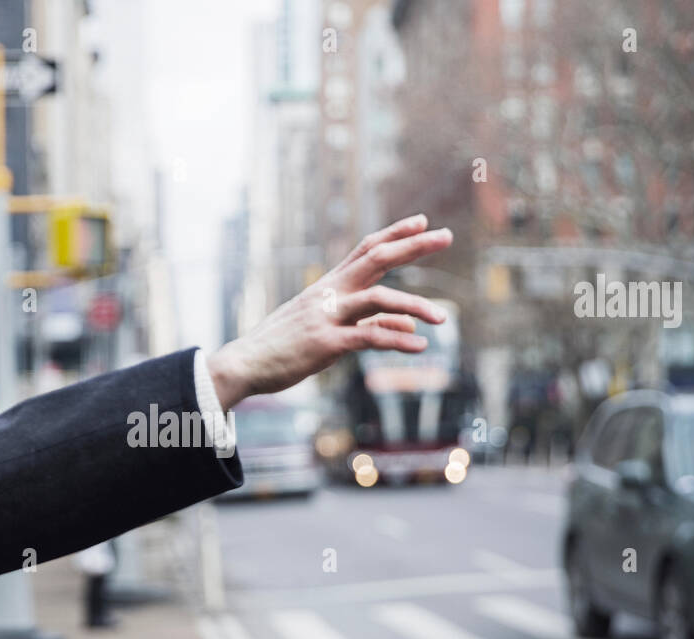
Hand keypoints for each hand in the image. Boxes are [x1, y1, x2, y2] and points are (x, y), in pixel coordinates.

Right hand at [206, 214, 452, 409]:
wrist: (246, 363)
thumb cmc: (284, 347)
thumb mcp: (329, 331)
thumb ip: (370, 324)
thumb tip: (408, 326)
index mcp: (328, 286)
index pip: (366, 249)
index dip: (396, 233)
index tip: (424, 221)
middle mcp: (329, 293)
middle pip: (377, 259)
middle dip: (414, 246)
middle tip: (447, 236)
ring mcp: (327, 316)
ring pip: (379, 299)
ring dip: (415, 305)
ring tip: (443, 318)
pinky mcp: (325, 343)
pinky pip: (369, 337)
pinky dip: (397, 341)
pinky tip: (420, 348)